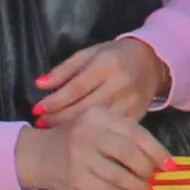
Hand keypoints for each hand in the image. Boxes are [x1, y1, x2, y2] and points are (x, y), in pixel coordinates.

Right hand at [17, 111, 163, 189]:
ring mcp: (81, 153)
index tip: (170, 165)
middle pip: (129, 152)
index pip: (135, 132)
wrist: (33, 154)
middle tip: (155, 181)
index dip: (156, 150)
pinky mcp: (76, 175)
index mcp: (100, 115)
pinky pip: (107, 189)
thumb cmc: (72, 141)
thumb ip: (121, 137)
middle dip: (147, 170)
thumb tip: (157, 159)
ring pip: (119, 173)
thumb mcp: (95, 128)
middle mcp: (90, 130)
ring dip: (137, 187)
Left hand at [35, 35, 176, 128]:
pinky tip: (78, 135)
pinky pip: (111, 129)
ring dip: (72, 128)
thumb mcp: (89, 53)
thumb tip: (39, 85)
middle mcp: (120, 85)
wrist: (153, 61)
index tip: (37, 109)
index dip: (55, 101)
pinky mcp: (137, 116)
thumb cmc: (115, 55)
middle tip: (40, 124)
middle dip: (59, 117)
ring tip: (53, 132)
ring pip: (97, 122)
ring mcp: (130, 103)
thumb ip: (64, 70)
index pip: (76, 87)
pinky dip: (92, 134)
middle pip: (84, 107)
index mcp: (107, 65)